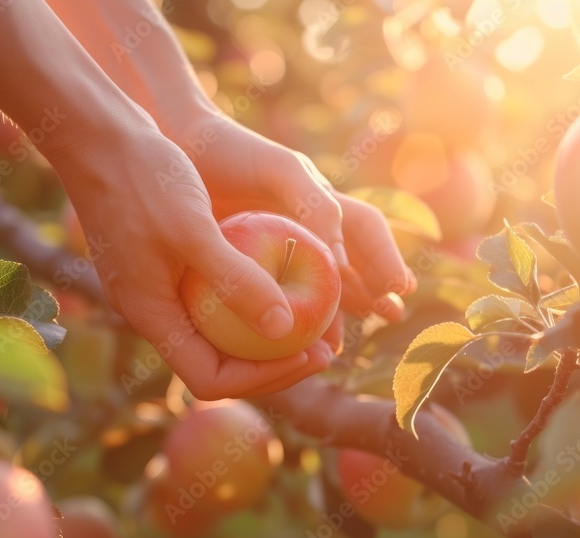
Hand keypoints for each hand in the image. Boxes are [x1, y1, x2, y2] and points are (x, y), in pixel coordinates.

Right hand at [53, 129, 333, 399]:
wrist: (98, 135)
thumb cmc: (141, 178)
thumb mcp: (193, 229)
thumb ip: (236, 281)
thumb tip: (284, 330)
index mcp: (152, 316)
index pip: (211, 380)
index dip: (265, 378)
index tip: (312, 355)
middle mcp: (152, 312)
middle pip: (217, 363)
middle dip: (272, 362)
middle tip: (325, 345)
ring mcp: (156, 288)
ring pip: (217, 331)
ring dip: (263, 332)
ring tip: (312, 317)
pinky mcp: (164, 262)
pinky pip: (212, 298)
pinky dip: (248, 296)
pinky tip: (283, 275)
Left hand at [169, 112, 415, 327]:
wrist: (179, 147)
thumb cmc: (235, 153)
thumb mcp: (283, 172)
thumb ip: (316, 207)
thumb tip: (340, 264)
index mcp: (320, 202)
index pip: (367, 232)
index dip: (387, 258)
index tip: (400, 289)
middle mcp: (305, 226)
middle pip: (352, 263)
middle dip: (372, 292)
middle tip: (388, 319)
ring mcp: (277, 245)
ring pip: (315, 287)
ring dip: (330, 316)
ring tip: (335, 348)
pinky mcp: (243, 263)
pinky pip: (272, 297)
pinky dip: (282, 321)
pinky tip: (281, 344)